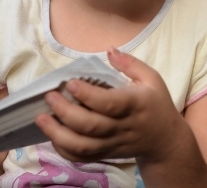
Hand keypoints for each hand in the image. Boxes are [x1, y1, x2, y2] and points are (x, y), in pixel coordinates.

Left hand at [34, 48, 186, 164]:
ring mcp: (112, 143)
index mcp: (135, 105)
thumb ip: (131, 64)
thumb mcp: (152, 79)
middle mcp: (122, 127)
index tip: (70, 82)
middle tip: (49, 97)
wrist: (164, 141)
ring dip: (58, 134)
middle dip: (66, 112)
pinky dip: (63, 149)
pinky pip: (82, 157)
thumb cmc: (156, 104)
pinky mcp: (105, 154)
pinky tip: (51, 135)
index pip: (109, 103)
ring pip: (83, 146)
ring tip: (41, 118)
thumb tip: (110, 49)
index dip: (88, 95)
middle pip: (91, 126)